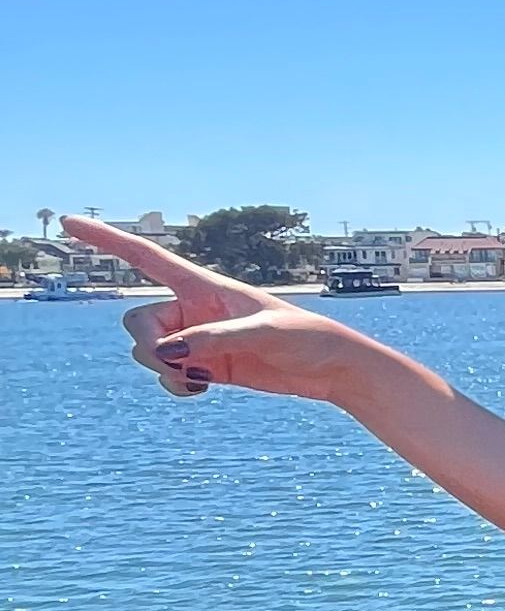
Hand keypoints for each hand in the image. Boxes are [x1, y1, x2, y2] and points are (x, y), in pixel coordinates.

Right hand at [68, 220, 357, 406]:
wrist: (330, 367)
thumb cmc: (306, 337)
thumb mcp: (263, 332)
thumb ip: (215, 339)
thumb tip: (169, 352)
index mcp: (204, 285)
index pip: (145, 256)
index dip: (106, 238)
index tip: (69, 222)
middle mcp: (192, 308)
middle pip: (137, 322)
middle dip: (148, 345)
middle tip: (182, 360)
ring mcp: (196, 338)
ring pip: (147, 351)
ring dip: (164, 369)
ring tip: (202, 377)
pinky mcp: (205, 365)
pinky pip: (167, 374)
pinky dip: (174, 384)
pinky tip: (201, 389)